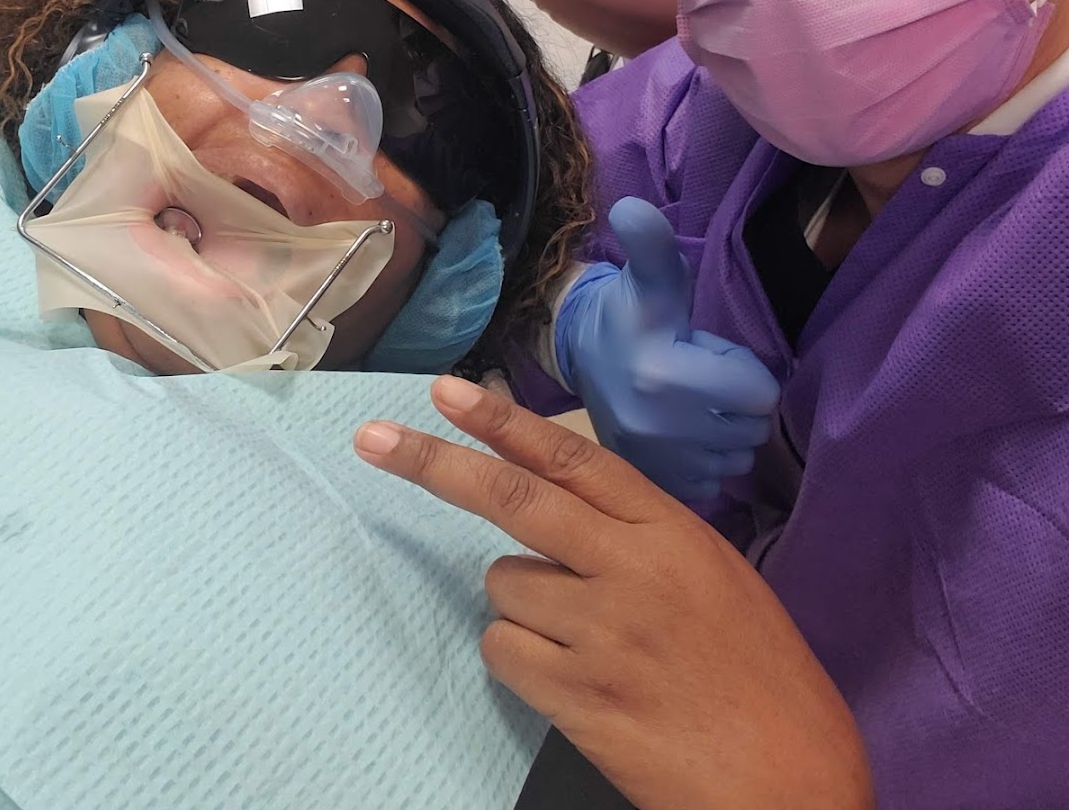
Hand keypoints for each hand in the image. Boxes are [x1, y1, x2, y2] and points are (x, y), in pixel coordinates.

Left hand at [355, 378, 872, 809]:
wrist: (789, 783)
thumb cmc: (763, 679)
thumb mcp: (718, 579)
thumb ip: (640, 536)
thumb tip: (558, 505)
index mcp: (673, 533)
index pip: (571, 458)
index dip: (502, 421)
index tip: (446, 392)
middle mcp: (630, 568)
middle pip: (511, 497)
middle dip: (434, 463)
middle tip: (373, 440)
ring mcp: (598, 631)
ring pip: (502, 584)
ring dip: (524, 605)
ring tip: (587, 644)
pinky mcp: (573, 693)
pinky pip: (503, 649)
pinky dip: (522, 659)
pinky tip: (573, 682)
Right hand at [555, 197, 779, 499]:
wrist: (583, 363)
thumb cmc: (631, 317)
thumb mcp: (649, 280)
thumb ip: (653, 246)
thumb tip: (633, 206)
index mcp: (664, 376)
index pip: (759, 392)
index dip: (741, 369)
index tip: (706, 355)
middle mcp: (661, 428)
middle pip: (752, 426)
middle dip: (736, 401)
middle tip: (700, 380)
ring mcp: (658, 464)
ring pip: (737, 456)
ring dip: (725, 432)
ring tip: (691, 406)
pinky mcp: (656, 485)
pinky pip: (715, 481)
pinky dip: (707, 460)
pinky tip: (682, 434)